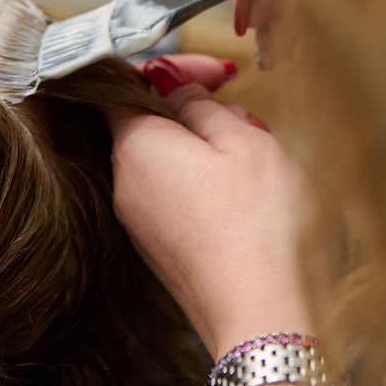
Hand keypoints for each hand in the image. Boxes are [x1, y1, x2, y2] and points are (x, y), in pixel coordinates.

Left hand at [106, 55, 314, 357]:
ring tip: (256, 158)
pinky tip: (247, 197)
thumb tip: (173, 85)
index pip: (126, 83)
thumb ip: (199, 103)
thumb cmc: (257, 223)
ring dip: (208, 147)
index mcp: (135, 146)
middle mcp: (124, 184)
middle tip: (246, 118)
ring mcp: (139, 223)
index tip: (219, 72)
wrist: (262, 318)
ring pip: (167, 160)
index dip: (172, 67)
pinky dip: (206, 183)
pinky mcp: (160, 251)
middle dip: (198, 109)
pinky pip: (175, 196)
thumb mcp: (241, 140)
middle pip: (150, 123)